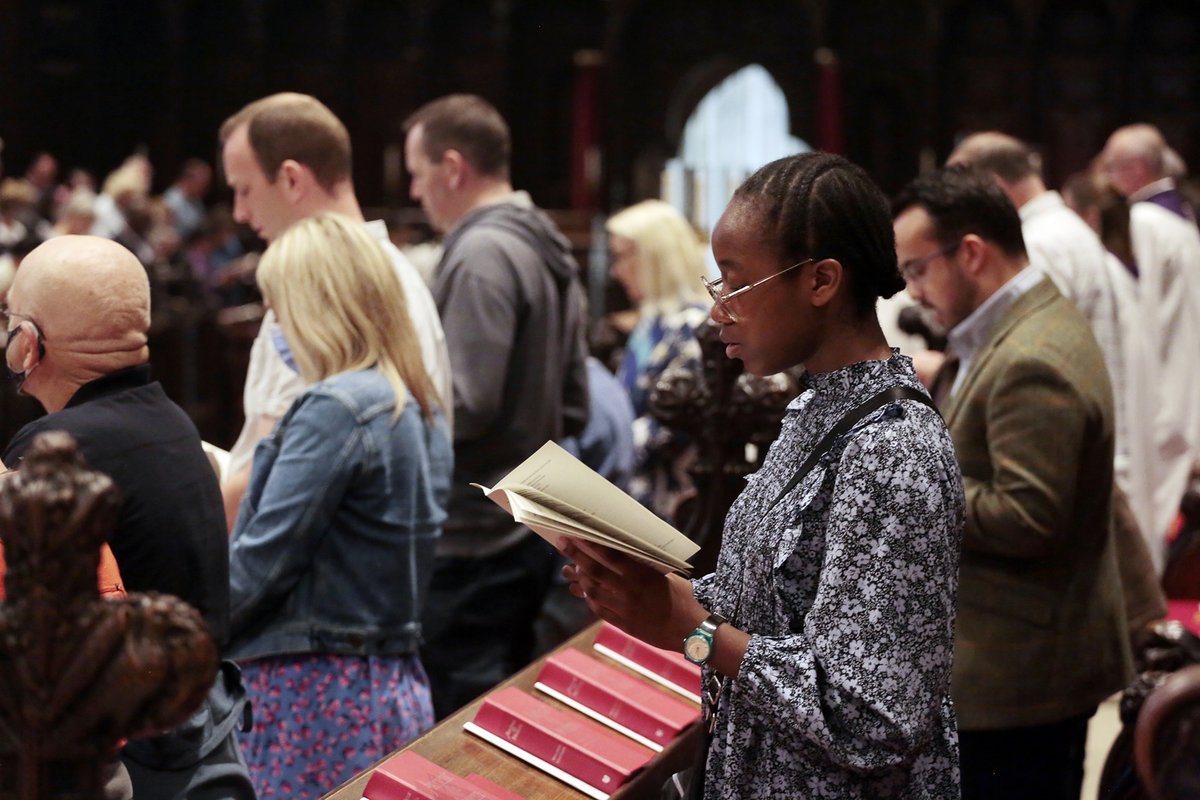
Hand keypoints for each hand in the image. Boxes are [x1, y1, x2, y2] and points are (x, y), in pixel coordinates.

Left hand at [558, 537, 705, 650]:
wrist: (692, 631)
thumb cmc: (684, 598)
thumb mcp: (666, 576)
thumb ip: (642, 567)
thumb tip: (620, 554)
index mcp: (643, 576)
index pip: (610, 556)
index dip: (589, 545)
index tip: (575, 534)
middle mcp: (631, 592)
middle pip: (595, 572)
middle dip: (576, 557)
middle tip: (562, 544)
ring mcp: (626, 610)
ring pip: (593, 592)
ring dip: (579, 580)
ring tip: (570, 571)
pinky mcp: (625, 625)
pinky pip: (600, 610)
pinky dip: (590, 599)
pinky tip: (584, 592)